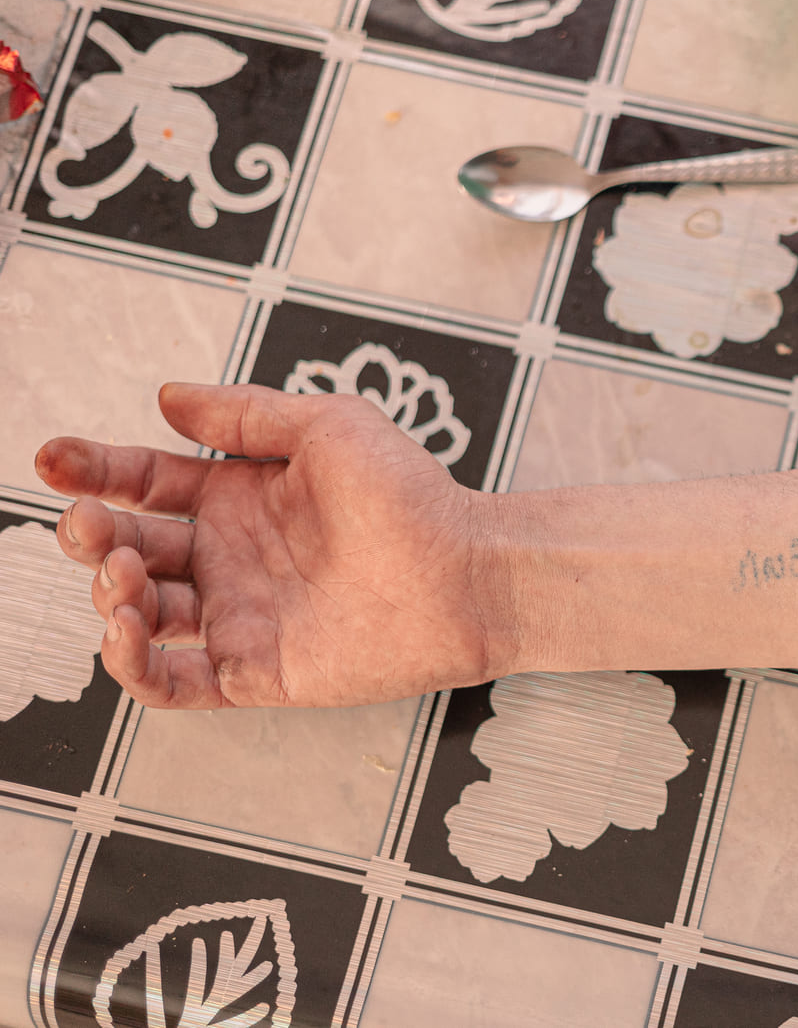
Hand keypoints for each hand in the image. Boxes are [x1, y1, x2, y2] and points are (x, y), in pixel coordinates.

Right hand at [34, 383, 497, 707]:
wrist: (465, 570)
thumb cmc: (413, 497)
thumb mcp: (327, 428)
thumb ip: (246, 414)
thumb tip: (170, 397)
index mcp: (241, 496)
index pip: (147, 482)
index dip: (95, 470)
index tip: (54, 457)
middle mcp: (233, 557)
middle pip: (131, 546)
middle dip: (94, 533)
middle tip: (88, 521)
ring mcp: (240, 615)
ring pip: (140, 613)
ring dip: (111, 592)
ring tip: (125, 569)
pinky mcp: (255, 669)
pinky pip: (172, 680)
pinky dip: (133, 664)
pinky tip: (124, 628)